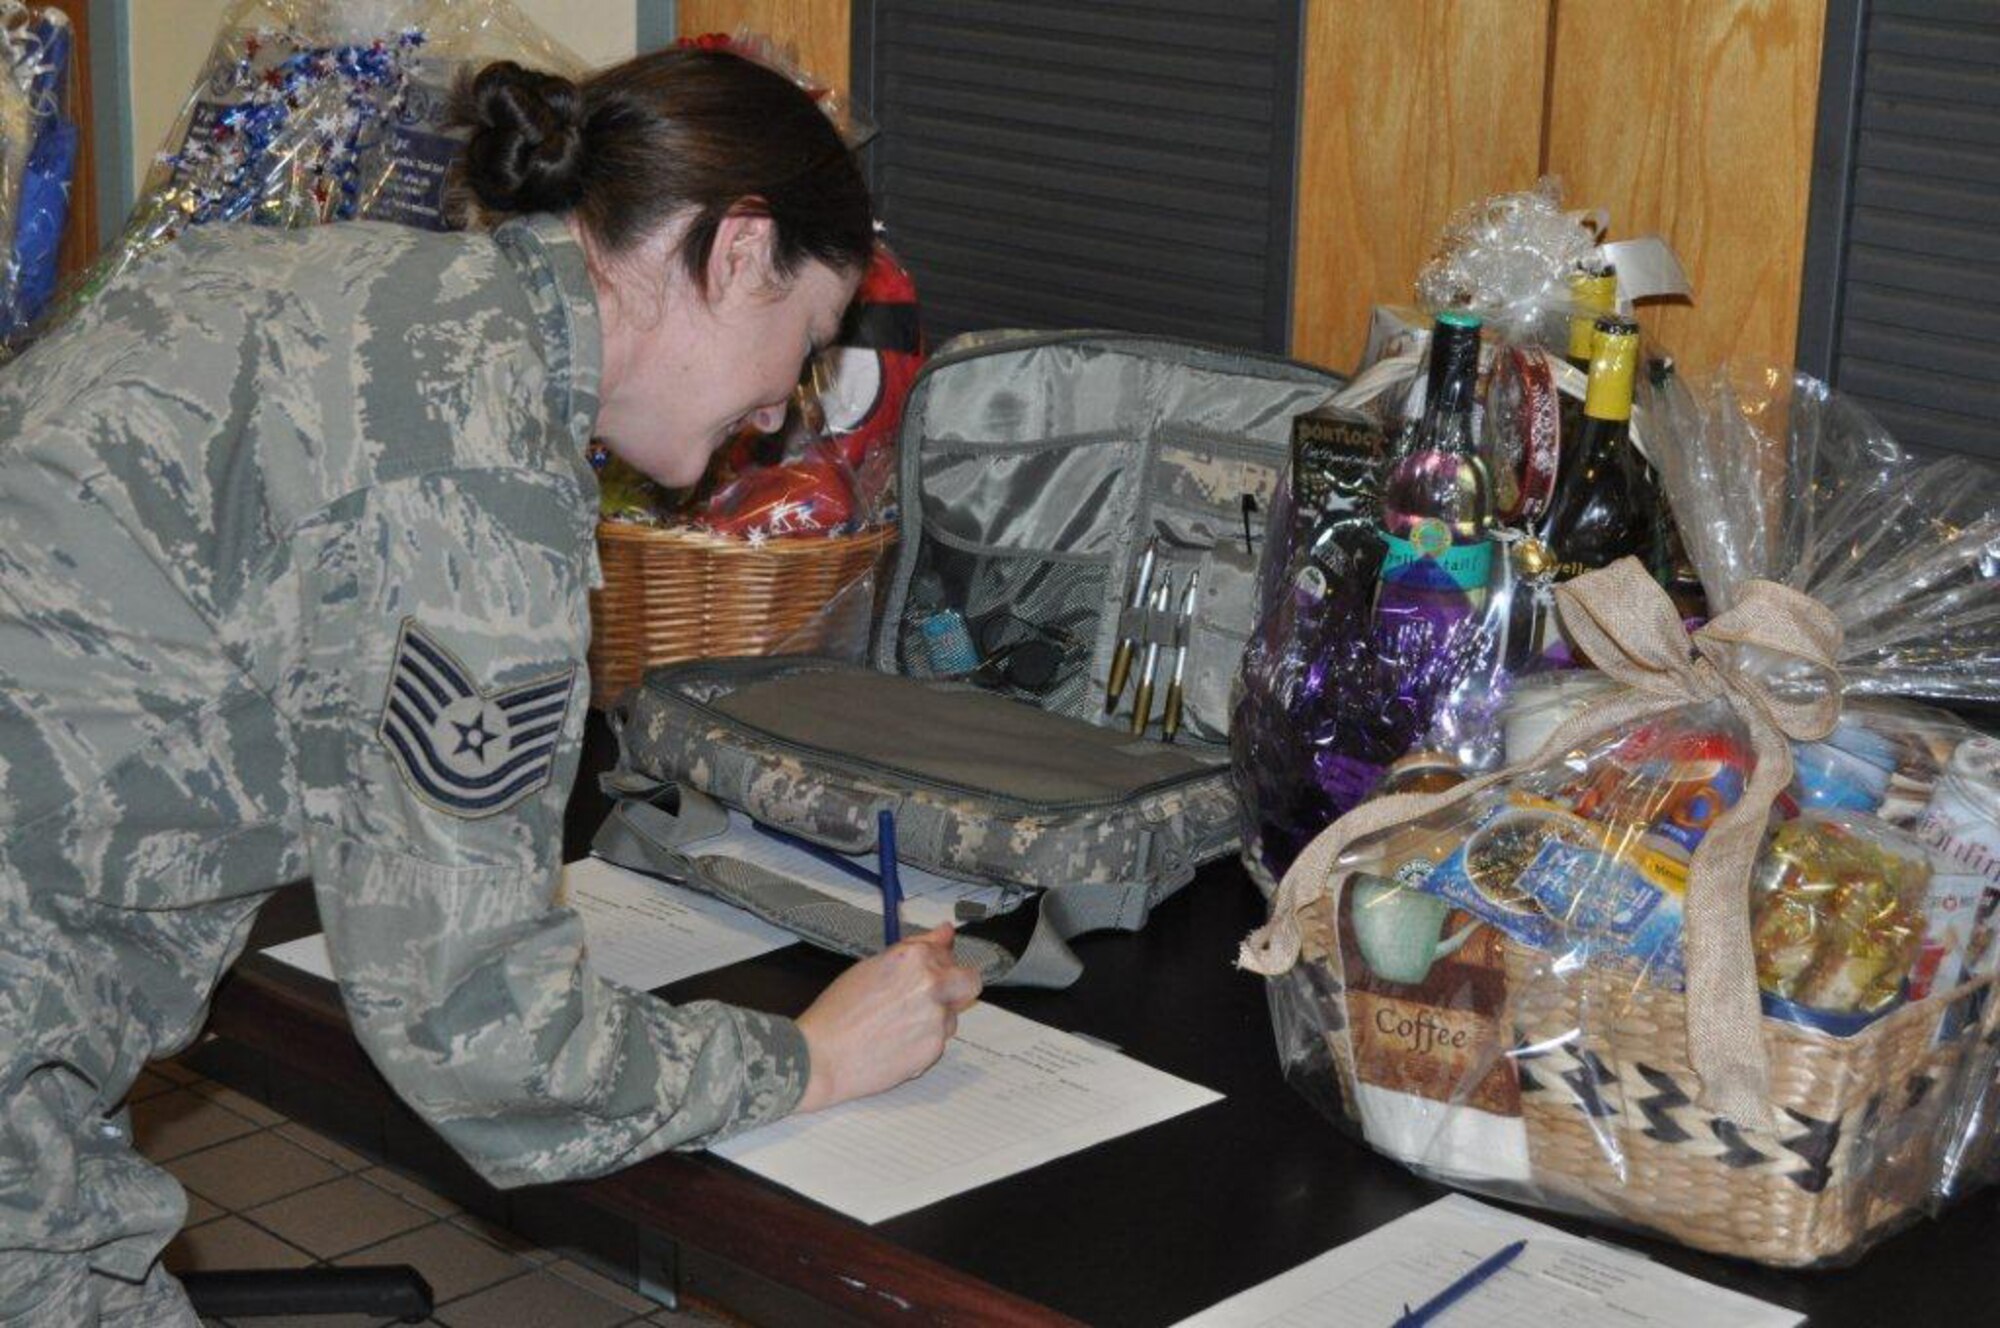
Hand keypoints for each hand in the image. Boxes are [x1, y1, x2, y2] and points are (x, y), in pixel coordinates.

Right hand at [793, 926, 981, 1112]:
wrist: (821, 1057)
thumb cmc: (836, 1013)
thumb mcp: (871, 967)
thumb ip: (916, 948)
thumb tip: (944, 932)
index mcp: (914, 958)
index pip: (948, 953)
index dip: (939, 963)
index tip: (931, 970)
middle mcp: (932, 985)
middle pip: (969, 983)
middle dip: (955, 988)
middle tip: (928, 998)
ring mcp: (936, 1019)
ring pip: (952, 1015)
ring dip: (935, 1018)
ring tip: (896, 1025)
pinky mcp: (934, 1050)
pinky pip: (939, 1041)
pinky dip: (923, 1042)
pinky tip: (895, 1043)